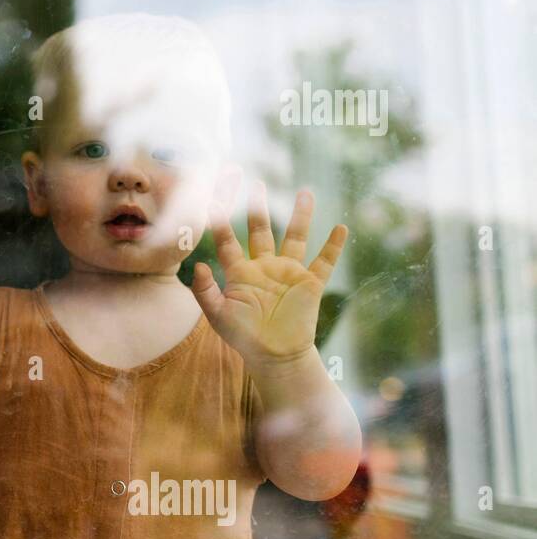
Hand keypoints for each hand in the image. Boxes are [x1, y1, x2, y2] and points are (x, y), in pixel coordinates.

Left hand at [192, 183, 346, 370]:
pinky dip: (333, 246)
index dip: (220, 220)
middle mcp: (264, 266)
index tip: (214, 197)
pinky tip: (340, 228)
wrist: (275, 356)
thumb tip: (198, 266)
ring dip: (302, 216)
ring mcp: (289, 273)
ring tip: (306, 192)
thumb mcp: (219, 316)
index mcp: (240, 272)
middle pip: (261, 229)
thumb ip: (206, 292)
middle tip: (257, 182)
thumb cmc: (244, 337)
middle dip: (258, 206)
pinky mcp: (310, 284)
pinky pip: (324, 262)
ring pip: (295, 238)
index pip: (227, 239)